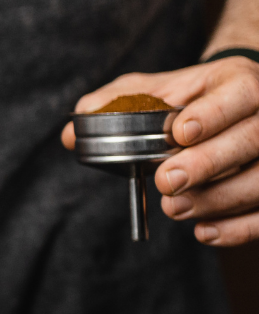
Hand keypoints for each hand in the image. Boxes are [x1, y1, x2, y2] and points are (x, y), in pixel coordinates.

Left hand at [61, 56, 258, 244]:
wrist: (238, 106)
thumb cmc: (192, 99)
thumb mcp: (156, 90)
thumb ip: (115, 104)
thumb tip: (72, 131)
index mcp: (241, 83)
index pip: (240, 94)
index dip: (213, 115)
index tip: (178, 132)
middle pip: (254, 139)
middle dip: (208, 163)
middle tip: (166, 181)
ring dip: (219, 199)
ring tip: (174, 208)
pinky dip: (239, 228)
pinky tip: (204, 231)